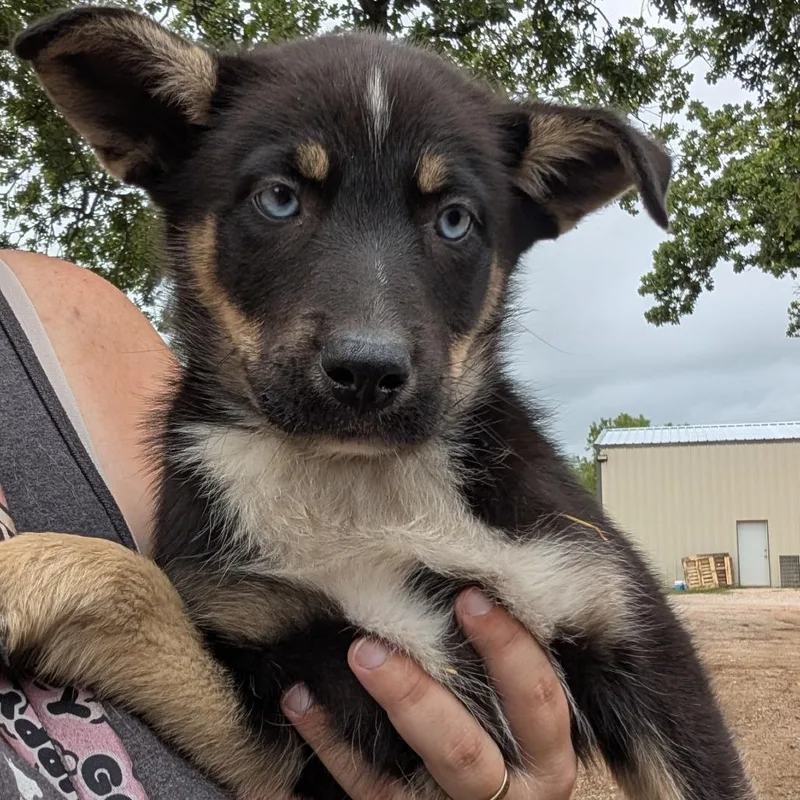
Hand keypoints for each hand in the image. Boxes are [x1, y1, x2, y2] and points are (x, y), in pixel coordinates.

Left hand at [282, 588, 576, 798]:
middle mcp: (506, 795)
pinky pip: (363, 791)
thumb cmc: (517, 740)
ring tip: (339, 664)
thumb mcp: (531, 717)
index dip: (507, 648)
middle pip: (460, 750)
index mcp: (546, 758)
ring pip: (397, 781)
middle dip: (413, 696)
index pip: (537, 700)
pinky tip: (300, 703)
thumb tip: (475, 587)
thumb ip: (515, 673)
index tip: (469, 596)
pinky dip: (327, 746)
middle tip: (369, 646)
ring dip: (354, 727)